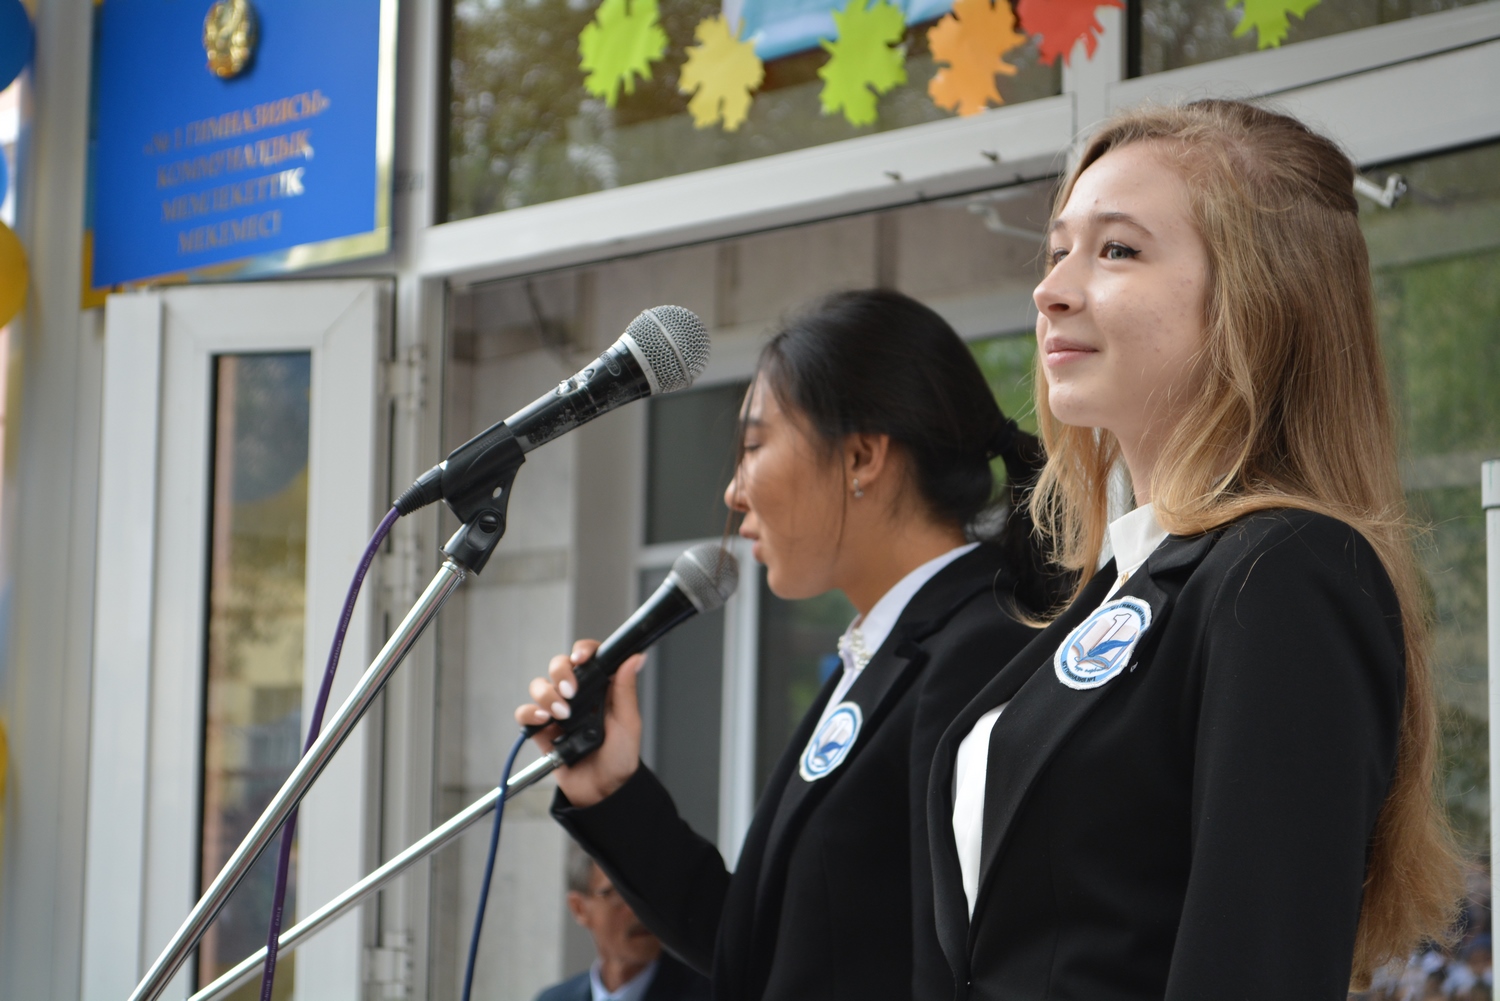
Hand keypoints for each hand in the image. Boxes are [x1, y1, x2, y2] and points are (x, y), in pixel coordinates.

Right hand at [514, 639, 645, 806]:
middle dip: (560, 672)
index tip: (581, 657)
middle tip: (571, 692)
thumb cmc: (620, 757)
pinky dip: (530, 712)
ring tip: (562, 714)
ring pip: (539, 686)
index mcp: (600, 688)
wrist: (604, 790)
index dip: (582, 651)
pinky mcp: (542, 730)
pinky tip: (544, 720)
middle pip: (559, 666)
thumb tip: (634, 658)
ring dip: (547, 694)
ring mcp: (558, 711)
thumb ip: (626, 689)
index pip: (587, 658)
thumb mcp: (628, 722)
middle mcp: (577, 696)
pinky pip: (526, 713)